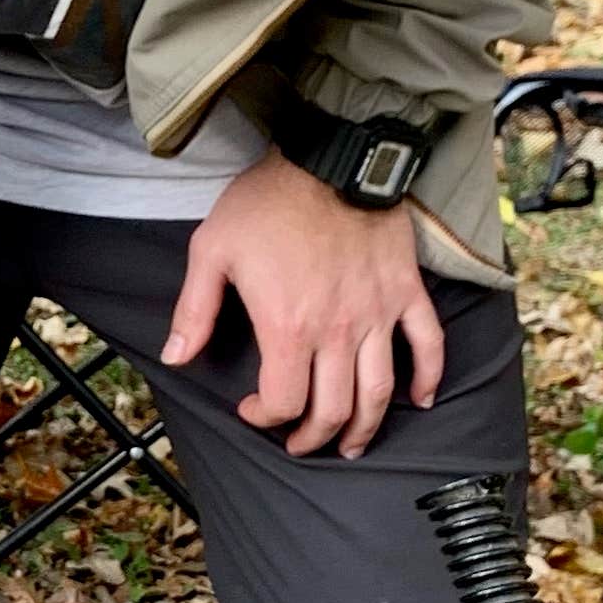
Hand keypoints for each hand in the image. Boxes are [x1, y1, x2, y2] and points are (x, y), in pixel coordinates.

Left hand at [161, 155, 444, 459]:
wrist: (330, 158)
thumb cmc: (267, 202)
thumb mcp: (212, 250)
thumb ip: (195, 311)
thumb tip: (175, 358)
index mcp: (288, 327)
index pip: (285, 401)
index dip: (266, 418)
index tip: (254, 409)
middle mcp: (337, 331)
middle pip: (333, 409)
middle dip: (313, 436)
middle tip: (299, 442)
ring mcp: (377, 314)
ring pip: (379, 391)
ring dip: (366, 428)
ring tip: (352, 444)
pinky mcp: (405, 293)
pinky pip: (427, 345)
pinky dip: (427, 377)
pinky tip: (420, 399)